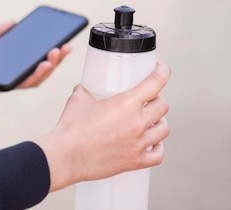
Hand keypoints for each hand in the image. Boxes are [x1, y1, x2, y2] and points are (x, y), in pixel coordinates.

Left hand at [0, 21, 71, 102]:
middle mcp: (9, 71)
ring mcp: (7, 80)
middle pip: (38, 65)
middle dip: (55, 56)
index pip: (30, 54)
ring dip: (51, 65)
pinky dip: (38, 74)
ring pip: (36, 75)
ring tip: (59, 52)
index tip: (60, 35)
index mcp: (5, 59)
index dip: (47, 47)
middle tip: (67, 45)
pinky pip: (25, 82)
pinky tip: (45, 64)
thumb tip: (15, 22)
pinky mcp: (3, 87)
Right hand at [35, 62, 170, 191]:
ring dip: (159, 121)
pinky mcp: (135, 161)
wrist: (66, 156)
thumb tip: (85, 87)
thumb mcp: (78, 99)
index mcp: (126, 103)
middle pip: (162, 106)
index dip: (162, 72)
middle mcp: (137, 122)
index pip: (155, 83)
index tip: (161, 69)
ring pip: (163, 129)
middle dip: (157, 99)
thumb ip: (85, 90)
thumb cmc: (71, 128)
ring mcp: (138, 143)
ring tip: (150, 120)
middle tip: (147, 99)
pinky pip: (158, 154)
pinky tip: (152, 143)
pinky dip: (158, 147)